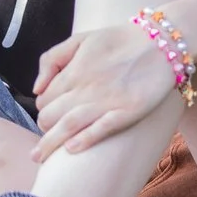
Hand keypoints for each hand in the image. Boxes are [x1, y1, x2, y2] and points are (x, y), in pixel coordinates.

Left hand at [30, 22, 179, 160]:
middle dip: (44, 129)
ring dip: (51, 143)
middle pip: (51, 116)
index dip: (43, 110)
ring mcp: (106, 101)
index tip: (49, 115)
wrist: (160, 43)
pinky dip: (84, 139)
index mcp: (73, 71)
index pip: (43, 100)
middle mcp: (85, 87)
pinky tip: (71, 150)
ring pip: (69, 125)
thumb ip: (52, 59)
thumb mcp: (80, 39)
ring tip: (39, 158)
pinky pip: (101, 129)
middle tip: (46, 137)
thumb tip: (36, 89)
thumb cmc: (118, 41)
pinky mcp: (128, 112)